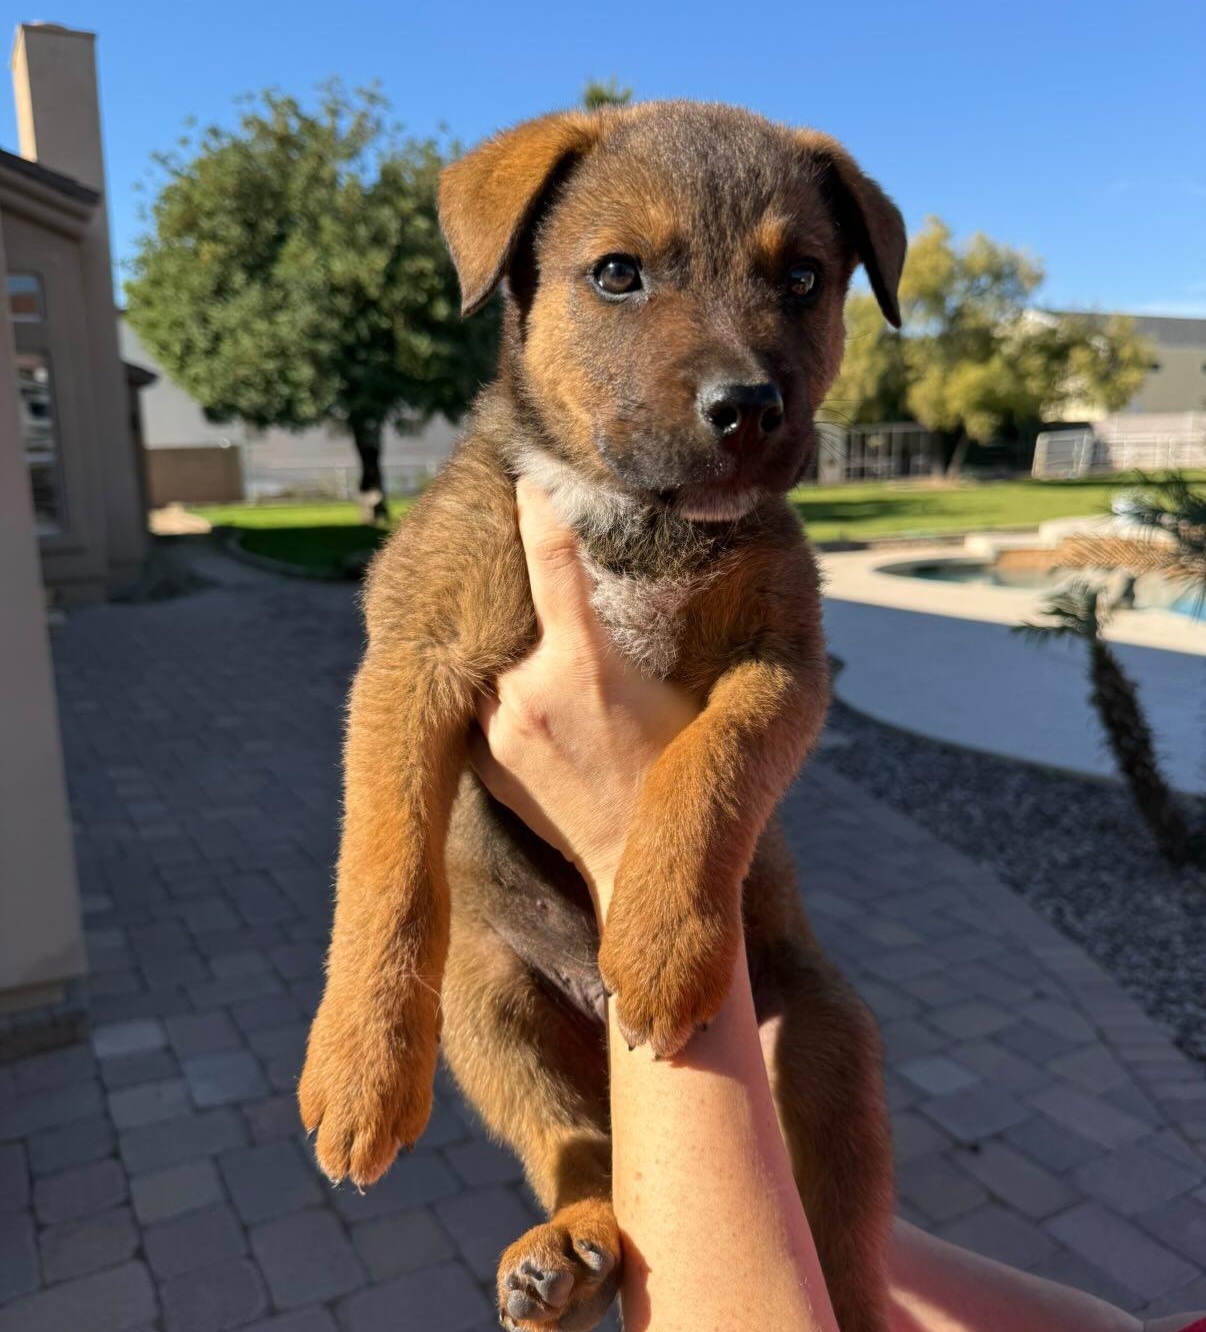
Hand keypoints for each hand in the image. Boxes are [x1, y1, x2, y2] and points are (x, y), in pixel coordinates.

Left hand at [469, 478, 696, 919]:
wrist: (634, 861)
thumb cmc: (677, 769)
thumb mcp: (678, 687)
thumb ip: (641, 627)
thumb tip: (634, 563)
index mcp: (582, 662)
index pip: (549, 555)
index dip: (537, 505)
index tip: (527, 471)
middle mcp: (526, 688)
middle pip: (510, 599)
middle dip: (512, 564)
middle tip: (512, 516)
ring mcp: (495, 725)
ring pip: (487, 648)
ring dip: (498, 623)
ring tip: (512, 603)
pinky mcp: (482, 755)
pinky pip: (478, 694)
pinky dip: (492, 673)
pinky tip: (515, 668)